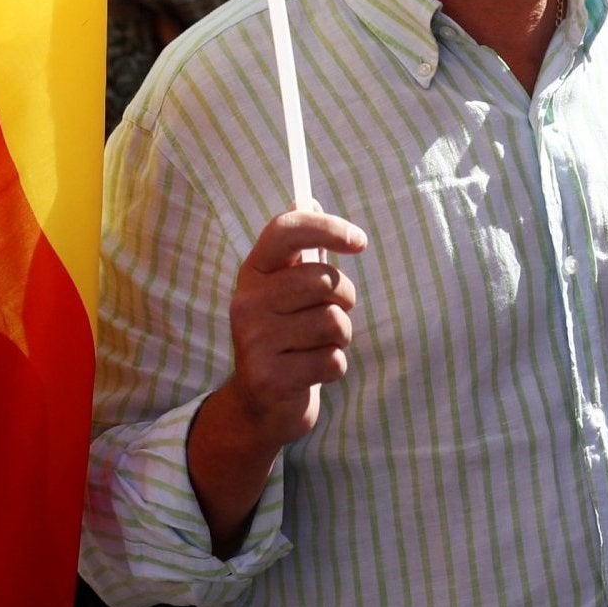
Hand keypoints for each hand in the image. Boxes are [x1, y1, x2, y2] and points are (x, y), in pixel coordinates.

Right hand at [224, 208, 366, 450]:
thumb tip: (308, 199)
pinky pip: (332, 361)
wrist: (259, 407)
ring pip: (333, 322)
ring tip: (319, 346)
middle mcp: (247, 301)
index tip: (360, 242)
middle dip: (344, 298)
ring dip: (341, 337)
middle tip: (334, 313)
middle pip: (324, 280)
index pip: (286, 231)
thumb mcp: (284, 291)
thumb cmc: (285, 337)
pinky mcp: (269, 377)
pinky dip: (334, 368)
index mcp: (254, 272)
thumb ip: (298, 251)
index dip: (326, 227)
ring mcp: (254, 340)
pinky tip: (312, 371)